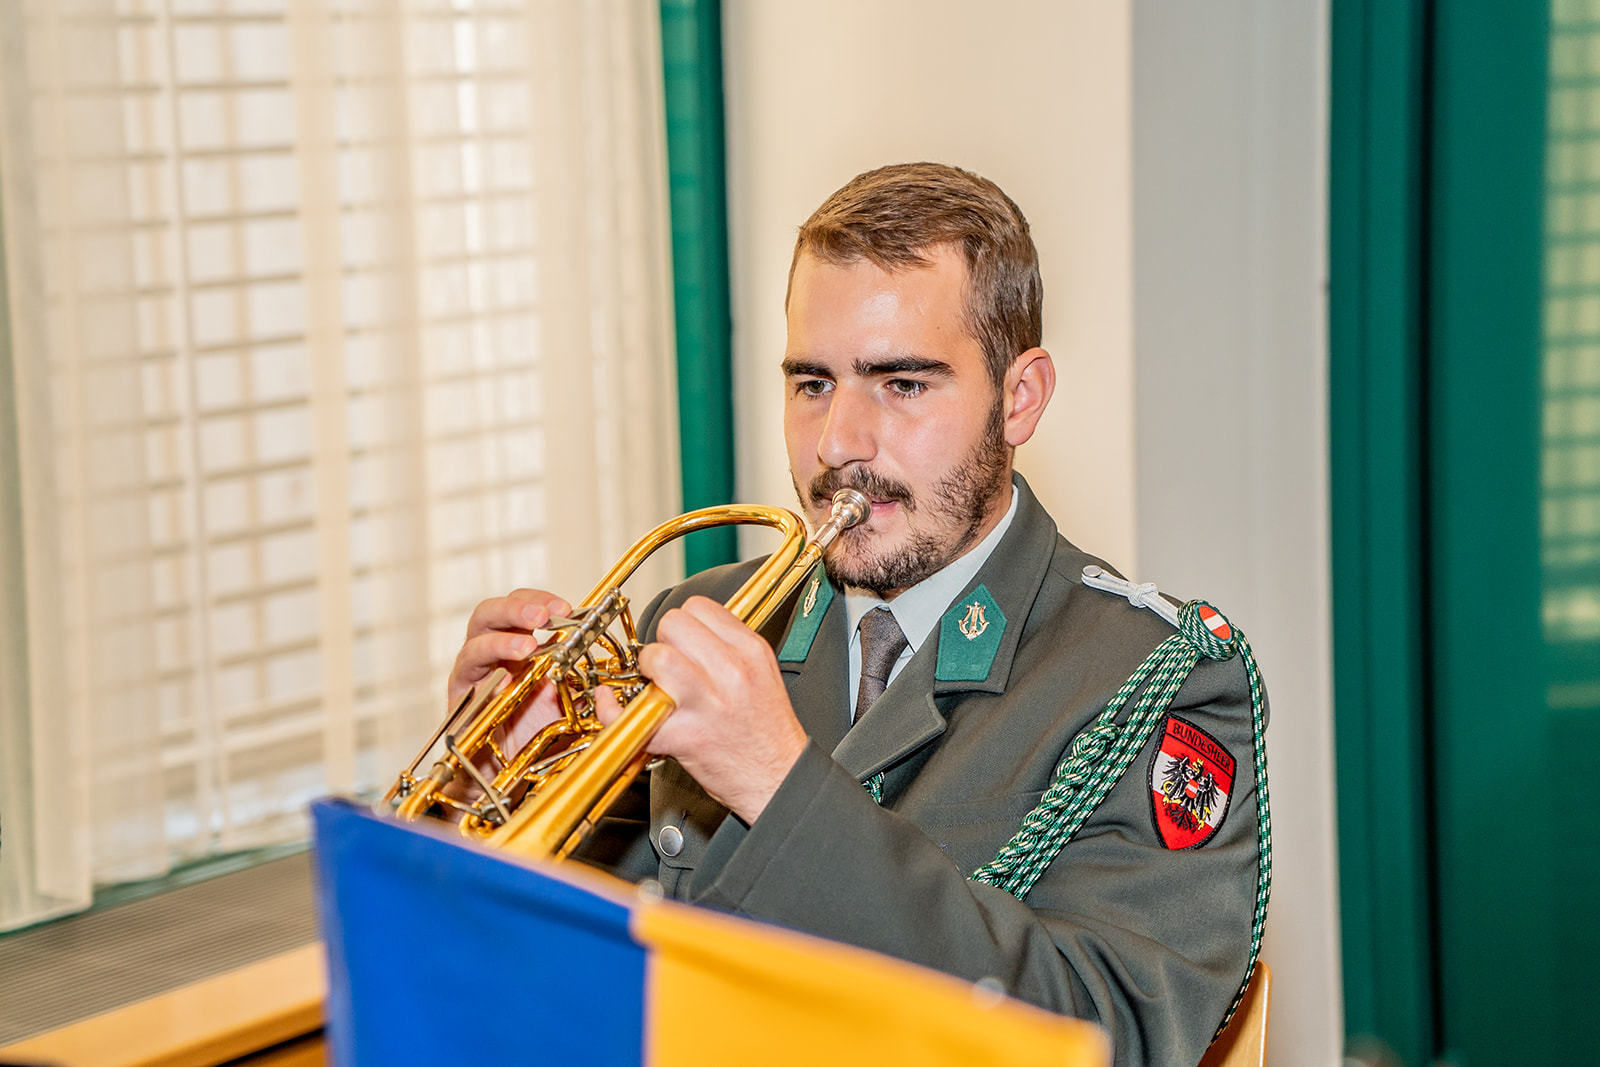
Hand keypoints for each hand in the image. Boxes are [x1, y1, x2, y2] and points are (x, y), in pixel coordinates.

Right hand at [447, 588, 572, 757]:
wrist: (506, 773)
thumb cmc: (532, 732)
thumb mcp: (564, 699)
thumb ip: (579, 678)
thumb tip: (608, 663)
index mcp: (515, 644)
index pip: (521, 606)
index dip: (540, 600)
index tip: (567, 608)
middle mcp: (490, 654)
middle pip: (490, 613)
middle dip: (517, 608)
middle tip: (544, 616)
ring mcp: (472, 676)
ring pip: (474, 643)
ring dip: (502, 641)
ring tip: (527, 646)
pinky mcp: (459, 702)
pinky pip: (465, 684)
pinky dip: (484, 678)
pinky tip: (503, 682)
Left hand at [597, 596, 806, 822]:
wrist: (778, 779)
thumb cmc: (767, 732)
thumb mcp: (763, 672)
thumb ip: (729, 645)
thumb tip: (691, 631)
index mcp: (750, 651)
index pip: (698, 607)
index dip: (683, 623)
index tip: (682, 641)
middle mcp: (731, 671)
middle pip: (672, 624)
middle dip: (663, 642)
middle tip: (667, 664)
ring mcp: (707, 703)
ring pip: (657, 658)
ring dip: (647, 670)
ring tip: (656, 685)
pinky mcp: (685, 736)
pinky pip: (632, 714)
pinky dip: (613, 713)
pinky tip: (619, 710)